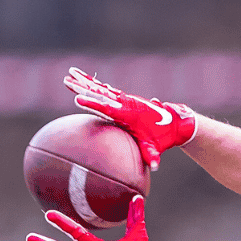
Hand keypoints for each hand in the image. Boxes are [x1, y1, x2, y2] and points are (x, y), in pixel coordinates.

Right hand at [64, 67, 196, 170]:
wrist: (174, 123)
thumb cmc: (163, 136)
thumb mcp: (156, 147)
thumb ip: (153, 155)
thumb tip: (156, 166)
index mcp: (129, 114)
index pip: (107, 108)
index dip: (93, 103)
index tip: (78, 99)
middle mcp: (125, 103)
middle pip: (99, 94)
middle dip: (83, 88)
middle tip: (67, 81)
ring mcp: (124, 100)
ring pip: (100, 89)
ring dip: (84, 82)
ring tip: (68, 74)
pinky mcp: (123, 99)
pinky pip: (105, 90)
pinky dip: (93, 84)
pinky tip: (81, 78)